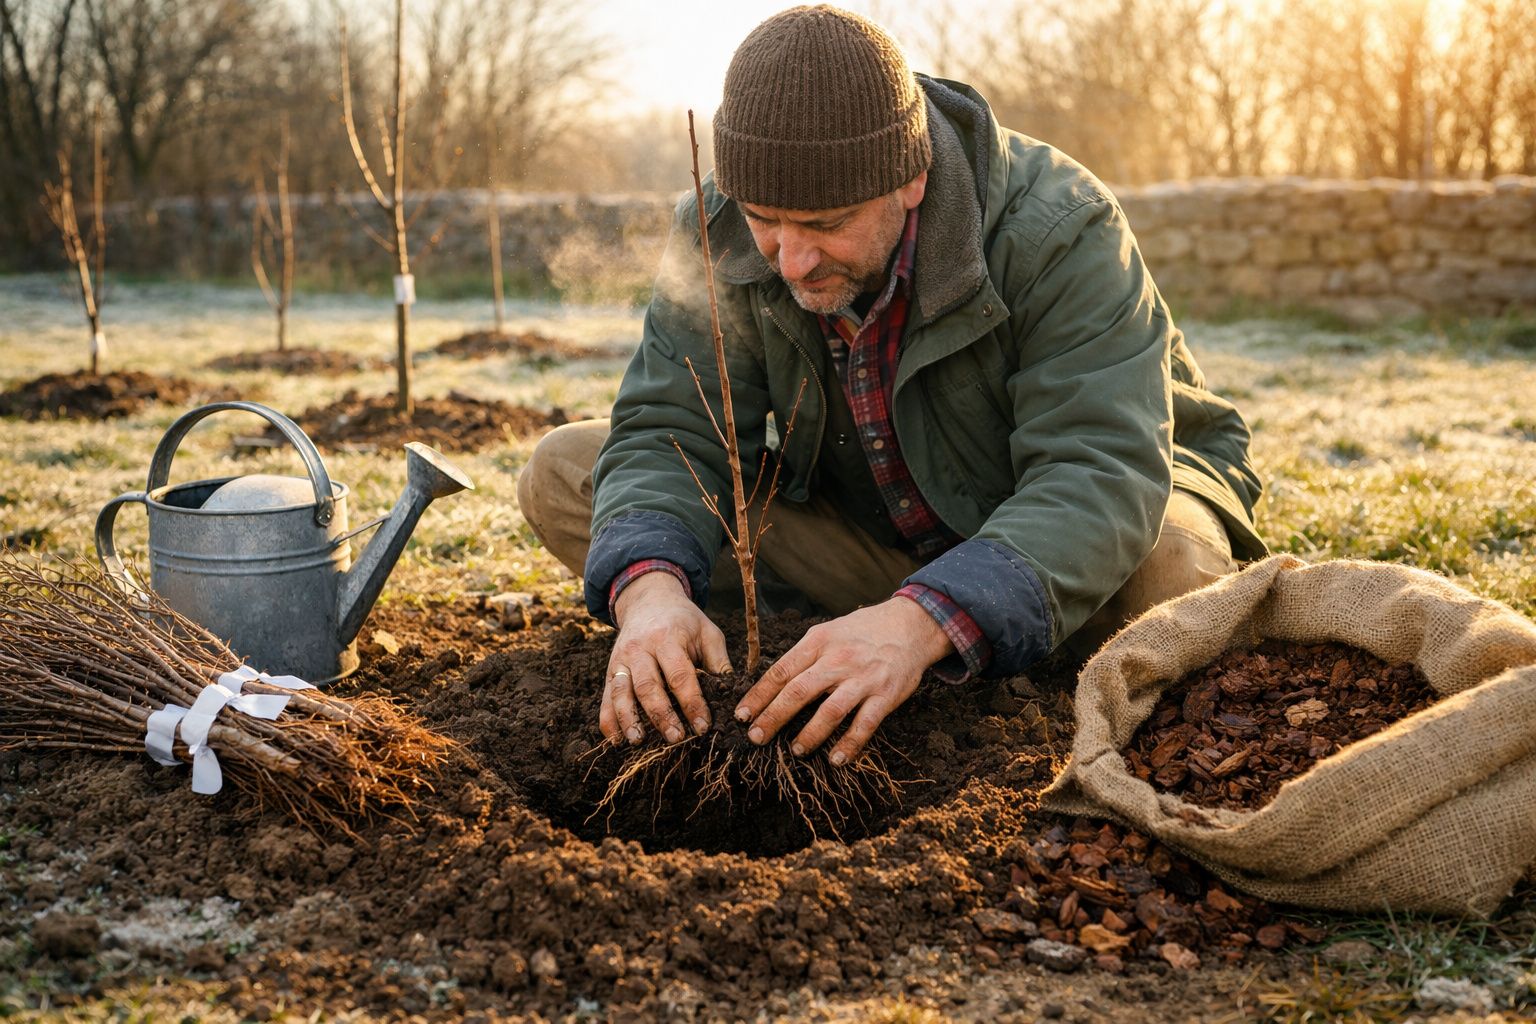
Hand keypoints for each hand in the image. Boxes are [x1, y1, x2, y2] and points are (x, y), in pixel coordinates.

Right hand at [602, 571, 729, 745]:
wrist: (649, 600)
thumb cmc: (684, 621)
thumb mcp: (707, 632)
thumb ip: (719, 662)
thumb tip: (731, 697)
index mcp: (667, 638)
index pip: (680, 675)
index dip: (692, 703)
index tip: (703, 726)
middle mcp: (639, 648)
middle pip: (648, 686)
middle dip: (662, 715)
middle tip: (677, 738)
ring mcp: (620, 660)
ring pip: (621, 692)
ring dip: (629, 719)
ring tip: (638, 741)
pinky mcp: (609, 670)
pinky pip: (605, 697)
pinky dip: (608, 720)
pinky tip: (615, 739)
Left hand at [734, 597, 952, 764]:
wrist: (910, 625)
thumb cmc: (862, 632)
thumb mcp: (828, 632)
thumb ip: (803, 655)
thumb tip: (772, 684)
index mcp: (818, 642)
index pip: (781, 671)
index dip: (758, 695)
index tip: (741, 715)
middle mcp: (838, 659)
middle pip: (798, 691)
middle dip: (773, 717)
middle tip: (756, 738)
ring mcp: (863, 678)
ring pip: (830, 711)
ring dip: (810, 734)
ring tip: (795, 751)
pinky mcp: (885, 695)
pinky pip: (864, 724)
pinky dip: (849, 744)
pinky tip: (835, 760)